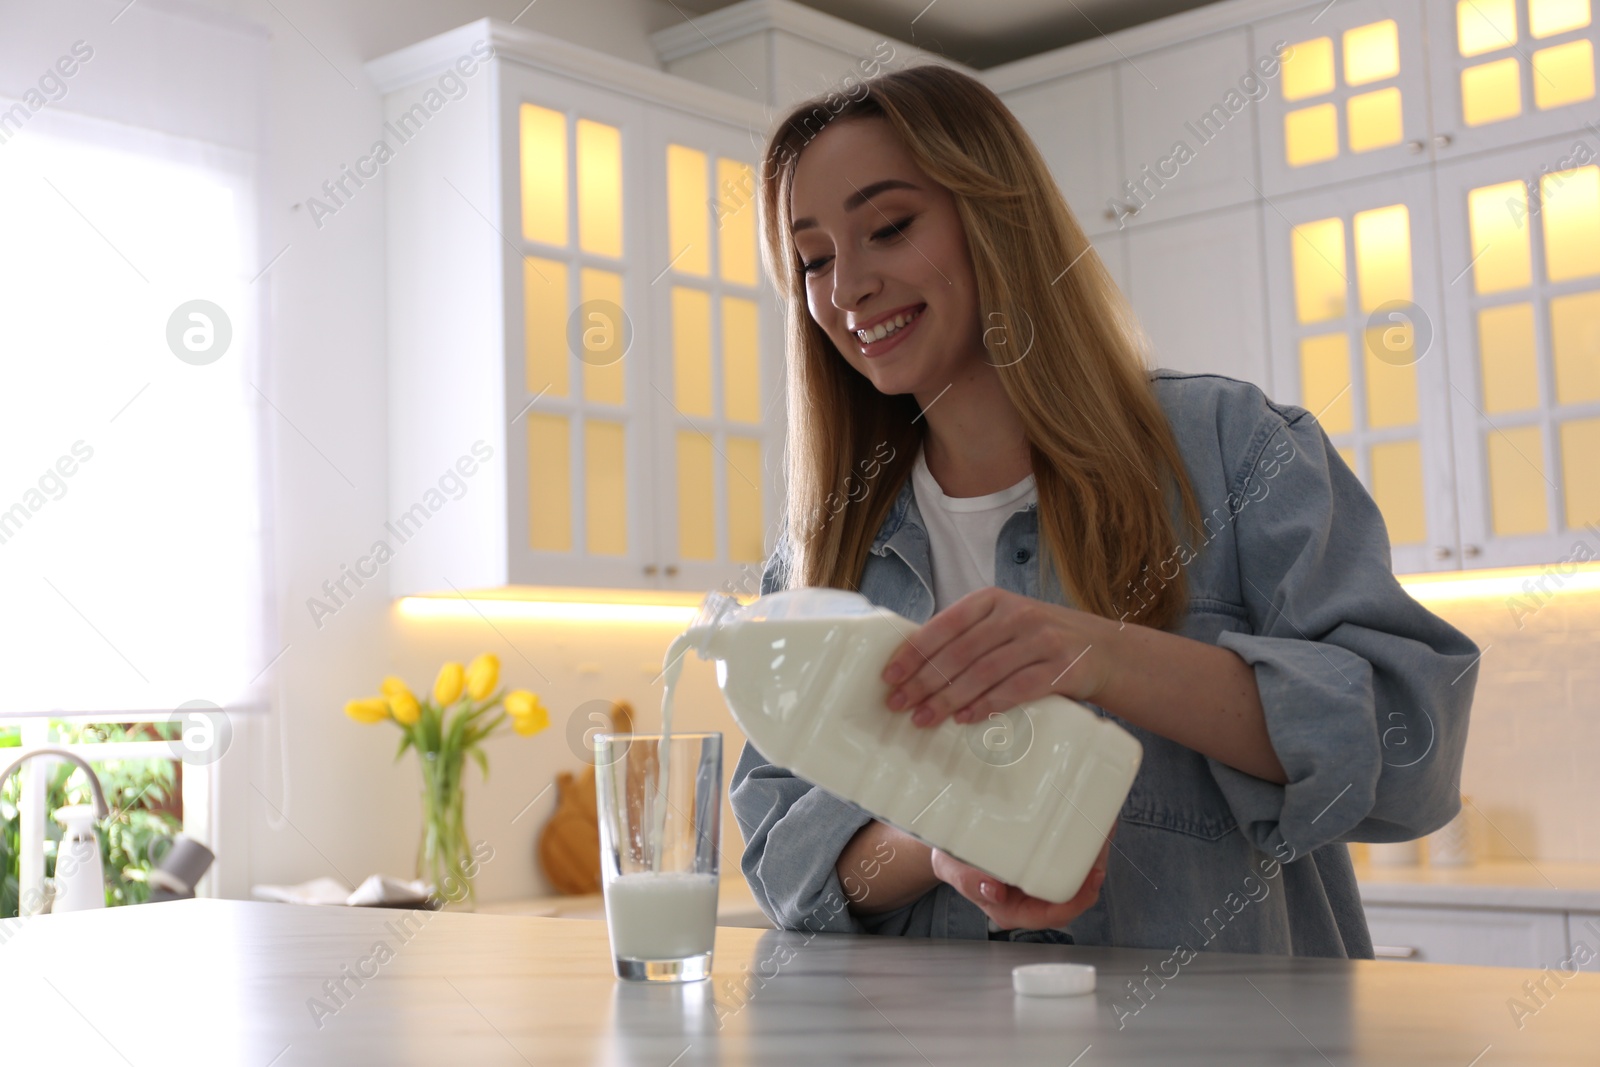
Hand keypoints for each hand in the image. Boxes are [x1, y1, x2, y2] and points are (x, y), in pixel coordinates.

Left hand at [882, 587, 1114, 726]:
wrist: (1102, 649)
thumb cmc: (1038, 640)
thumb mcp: (1004, 625)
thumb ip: (968, 638)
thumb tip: (913, 669)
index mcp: (992, 600)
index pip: (944, 624)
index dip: (914, 651)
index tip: (890, 676)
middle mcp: (1016, 614)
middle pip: (960, 651)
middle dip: (924, 681)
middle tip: (899, 705)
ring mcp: (1041, 639)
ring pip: (984, 671)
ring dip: (949, 699)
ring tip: (924, 719)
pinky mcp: (1061, 667)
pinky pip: (1017, 688)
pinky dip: (988, 704)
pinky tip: (966, 718)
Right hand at [930, 828, 1113, 930]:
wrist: (948, 844)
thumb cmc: (953, 859)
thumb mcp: (953, 868)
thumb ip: (968, 880)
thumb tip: (994, 890)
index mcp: (1014, 908)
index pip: (1052, 914)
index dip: (1077, 900)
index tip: (1091, 879)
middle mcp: (1032, 897)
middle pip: (1073, 893)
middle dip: (1092, 868)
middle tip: (1100, 840)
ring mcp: (1040, 880)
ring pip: (1076, 873)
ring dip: (1091, 852)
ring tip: (1100, 825)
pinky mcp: (1044, 860)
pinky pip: (1070, 856)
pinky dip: (1083, 839)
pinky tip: (1089, 820)